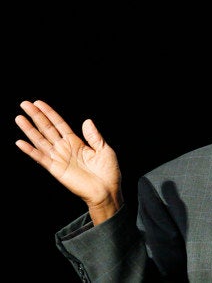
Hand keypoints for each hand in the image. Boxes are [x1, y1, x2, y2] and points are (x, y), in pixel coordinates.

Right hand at [15, 100, 122, 224]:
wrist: (107, 190)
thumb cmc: (108, 172)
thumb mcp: (104, 149)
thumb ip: (94, 136)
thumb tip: (87, 121)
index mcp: (77, 143)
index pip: (59, 124)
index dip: (49, 113)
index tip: (38, 103)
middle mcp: (65, 149)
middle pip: (47, 129)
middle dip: (36, 116)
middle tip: (24, 104)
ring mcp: (59, 159)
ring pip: (41, 141)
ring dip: (30, 130)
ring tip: (19, 118)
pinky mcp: (56, 170)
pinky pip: (41, 158)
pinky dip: (30, 151)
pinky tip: (20, 142)